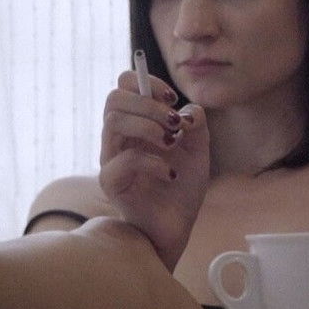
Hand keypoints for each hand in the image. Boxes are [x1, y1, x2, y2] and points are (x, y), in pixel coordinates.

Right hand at [98, 71, 208, 270]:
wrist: (176, 227)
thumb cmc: (181, 188)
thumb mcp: (197, 150)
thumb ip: (195, 124)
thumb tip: (187, 111)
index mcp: (134, 124)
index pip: (124, 86)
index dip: (147, 82)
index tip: (172, 99)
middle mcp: (117, 138)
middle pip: (114, 98)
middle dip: (149, 104)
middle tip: (174, 124)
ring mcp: (111, 159)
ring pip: (114, 121)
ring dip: (149, 126)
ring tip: (172, 144)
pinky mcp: (111, 183)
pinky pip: (125, 160)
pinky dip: (154, 162)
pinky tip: (170, 174)